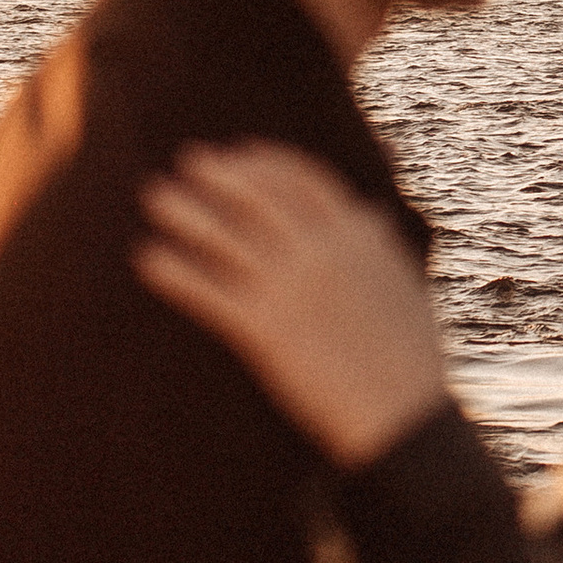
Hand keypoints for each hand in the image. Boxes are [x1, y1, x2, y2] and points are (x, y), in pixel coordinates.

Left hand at [135, 142, 451, 468]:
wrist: (405, 410)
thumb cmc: (413, 354)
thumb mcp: (404, 282)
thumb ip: (380, 245)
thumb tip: (373, 214)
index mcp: (358, 236)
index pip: (303, 178)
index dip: (266, 161)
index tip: (240, 152)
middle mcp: (320, 251)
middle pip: (257, 196)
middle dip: (219, 173)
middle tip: (189, 160)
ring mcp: (289, 288)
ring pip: (223, 235)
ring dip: (185, 210)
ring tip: (157, 196)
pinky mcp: (264, 329)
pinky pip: (207, 291)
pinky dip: (174, 271)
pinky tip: (149, 259)